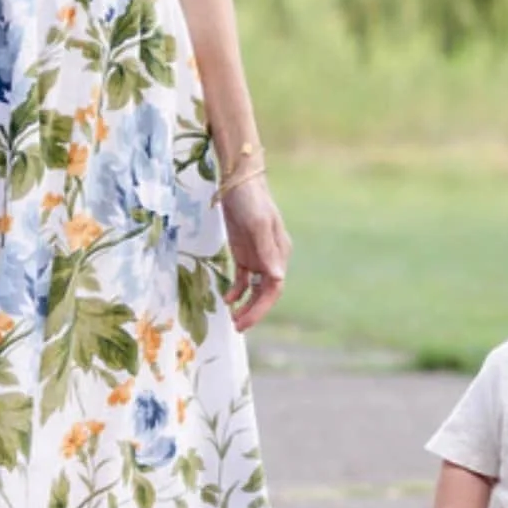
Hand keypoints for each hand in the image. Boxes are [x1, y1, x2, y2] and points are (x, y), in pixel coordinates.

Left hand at [219, 176, 288, 331]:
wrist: (238, 180)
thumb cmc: (251, 200)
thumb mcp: (259, 225)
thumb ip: (266, 251)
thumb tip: (277, 278)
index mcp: (280, 253)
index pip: (274, 288)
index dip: (262, 307)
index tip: (247, 321)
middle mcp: (271, 258)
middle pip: (265, 292)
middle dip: (253, 311)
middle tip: (238, 327)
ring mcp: (257, 255)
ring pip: (255, 288)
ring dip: (246, 304)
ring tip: (233, 319)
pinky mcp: (243, 251)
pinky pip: (242, 278)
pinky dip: (236, 290)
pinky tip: (227, 299)